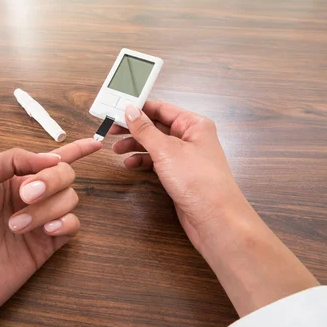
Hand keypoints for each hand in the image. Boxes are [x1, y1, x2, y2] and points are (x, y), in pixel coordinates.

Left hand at [0, 139, 101, 326]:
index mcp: (6, 178)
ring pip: (69, 198)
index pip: (45, 158)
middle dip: (51, 179)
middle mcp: (25, 197)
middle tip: (26, 195)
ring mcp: (36, 222)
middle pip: (63, 174)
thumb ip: (10, 159)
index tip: (97, 142)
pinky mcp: (44, 247)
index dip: (74, 149)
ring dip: (47, 206)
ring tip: (16, 226)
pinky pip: (72, 226)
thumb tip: (50, 157)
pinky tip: (46, 231)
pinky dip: (64, 222)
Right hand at [110, 102, 246, 245]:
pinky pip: (157, 161)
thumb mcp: (166, 150)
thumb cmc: (199, 181)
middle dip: (133, 128)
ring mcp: (185, 157)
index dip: (138, 108)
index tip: (117, 108)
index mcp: (194, 124)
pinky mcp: (179, 174)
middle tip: (112, 129)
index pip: (162, 108)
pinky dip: (142, 161)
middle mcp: (191, 138)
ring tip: (117, 149)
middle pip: (156, 126)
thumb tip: (130, 110)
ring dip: (135, 145)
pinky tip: (130, 164)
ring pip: (155, 145)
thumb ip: (145, 130)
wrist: (214, 218)